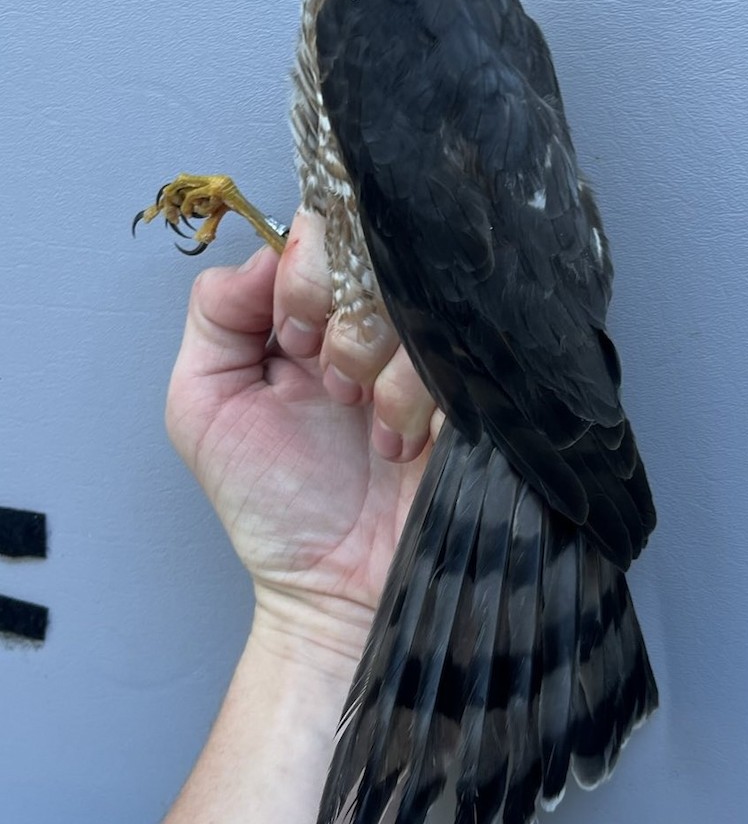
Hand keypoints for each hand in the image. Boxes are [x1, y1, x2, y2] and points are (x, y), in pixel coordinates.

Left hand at [164, 211, 434, 657]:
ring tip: (362, 423)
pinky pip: (455, 349)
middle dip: (340, 315)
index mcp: (309, 315)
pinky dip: (415, 397)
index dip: (304, 272)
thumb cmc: (275, 507)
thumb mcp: (204, 405)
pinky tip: (399, 444)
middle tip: (328, 381)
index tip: (290, 339)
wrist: (337, 589)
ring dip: (376, 362)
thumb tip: (263, 252)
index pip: (319, 233)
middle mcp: (369, 322)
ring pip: (413, 298)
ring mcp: (422, 351)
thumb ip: (215, 316)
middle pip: (372, 251)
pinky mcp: (467, 387)